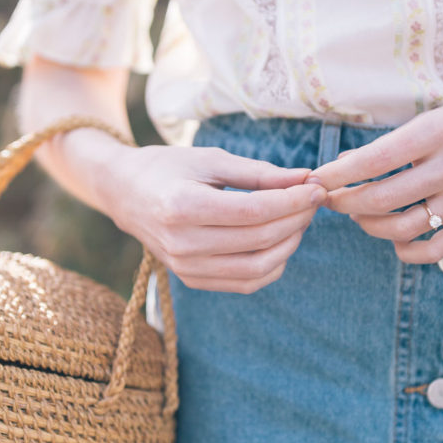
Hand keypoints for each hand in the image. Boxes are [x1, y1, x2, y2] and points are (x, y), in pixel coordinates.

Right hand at [98, 141, 327, 292]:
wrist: (125, 193)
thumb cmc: (168, 168)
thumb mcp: (211, 159)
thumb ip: (259, 172)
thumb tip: (306, 179)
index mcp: (182, 206)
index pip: (254, 211)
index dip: (293, 201)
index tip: (317, 187)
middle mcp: (182, 242)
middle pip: (259, 239)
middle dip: (297, 218)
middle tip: (313, 199)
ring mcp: (185, 267)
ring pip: (257, 268)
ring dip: (290, 244)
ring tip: (300, 219)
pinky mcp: (192, 279)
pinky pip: (245, 283)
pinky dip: (273, 266)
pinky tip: (282, 241)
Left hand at [304, 91, 442, 263]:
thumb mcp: (439, 115)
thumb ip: (397, 142)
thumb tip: (346, 165)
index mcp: (439, 132)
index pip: (373, 161)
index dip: (336, 174)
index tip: (316, 178)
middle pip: (380, 199)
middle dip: (343, 201)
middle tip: (329, 198)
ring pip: (400, 228)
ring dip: (368, 225)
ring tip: (359, 213)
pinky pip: (432, 250)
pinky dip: (405, 250)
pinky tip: (394, 239)